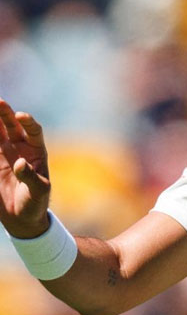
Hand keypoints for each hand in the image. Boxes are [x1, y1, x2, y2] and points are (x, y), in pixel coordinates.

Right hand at [0, 99, 50, 237]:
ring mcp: (3, 153)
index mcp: (36, 151)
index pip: (33, 131)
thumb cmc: (36, 202)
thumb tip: (21, 163)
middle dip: (5, 113)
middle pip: (12, 126)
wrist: (21, 217)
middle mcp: (19, 148)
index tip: (21, 116)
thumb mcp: (38, 192)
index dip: (28, 123)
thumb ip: (31, 178)